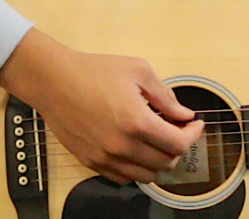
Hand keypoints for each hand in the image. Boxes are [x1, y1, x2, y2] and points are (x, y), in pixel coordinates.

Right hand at [0, 28, 204, 183]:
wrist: (53, 80)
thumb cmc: (95, 71)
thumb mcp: (138, 71)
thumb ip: (166, 97)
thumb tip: (185, 116)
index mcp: (137, 122)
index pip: (178, 144)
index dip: (193, 135)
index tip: (195, 124)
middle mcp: (122, 146)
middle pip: (166, 163)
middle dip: (179, 147)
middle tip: (178, 130)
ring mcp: (105, 158)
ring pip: (146, 176)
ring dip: (159, 161)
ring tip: (158, 141)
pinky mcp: (90, 162)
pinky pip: (123, 178)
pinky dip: (136, 168)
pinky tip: (137, 149)